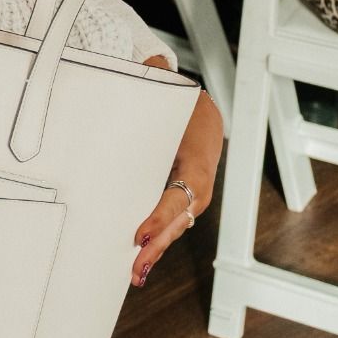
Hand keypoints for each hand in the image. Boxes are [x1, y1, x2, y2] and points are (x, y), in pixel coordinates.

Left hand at [129, 76, 223, 285]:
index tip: (140, 232)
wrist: (203, 119)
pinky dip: (155, 246)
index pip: (180, 194)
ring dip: (155, 252)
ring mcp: (191, 200)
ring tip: (134, 274)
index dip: (160, 215)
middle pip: (177, 221)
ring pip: (173, 230)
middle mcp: (198, 187)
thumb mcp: (176, 91)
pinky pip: (168, 228)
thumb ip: (158, 75)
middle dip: (157, 244)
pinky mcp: (179, 206)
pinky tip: (137, 267)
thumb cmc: (186, 108)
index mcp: (197, 162)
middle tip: (135, 264)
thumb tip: (151, 63)